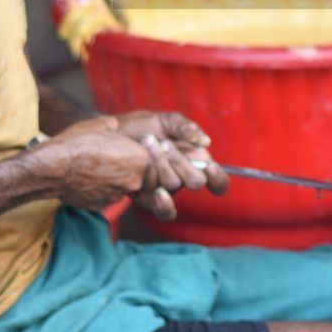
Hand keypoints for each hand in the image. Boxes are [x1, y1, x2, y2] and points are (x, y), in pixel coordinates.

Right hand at [37, 118, 153, 211]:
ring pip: (126, 188)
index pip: (155, 161)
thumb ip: (119, 130)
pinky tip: (90, 177)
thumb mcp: (103, 125)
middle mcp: (134, 181)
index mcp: (140, 159)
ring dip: (118, 180)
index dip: (143, 155)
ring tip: (100, 166)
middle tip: (117, 159)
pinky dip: (104, 189)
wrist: (53, 167)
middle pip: (145, 178)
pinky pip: (110, 196)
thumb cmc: (78, 142)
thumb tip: (119, 129)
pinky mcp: (103, 206)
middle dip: (135, 170)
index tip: (130, 148)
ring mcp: (119, 196)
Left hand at [114, 112, 229, 221]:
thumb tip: (205, 141)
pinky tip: (158, 191)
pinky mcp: (148, 199)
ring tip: (147, 143)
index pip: (217, 181)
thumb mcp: (167, 120)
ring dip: (161, 163)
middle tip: (165, 144)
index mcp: (195, 160)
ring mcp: (166, 189)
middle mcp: (183, 177)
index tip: (209, 167)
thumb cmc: (143, 125)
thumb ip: (186, 127)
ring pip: (174, 185)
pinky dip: (164, 203)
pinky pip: (163, 211)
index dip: (218, 178)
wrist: (113, 134)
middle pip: (196, 182)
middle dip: (181, 161)